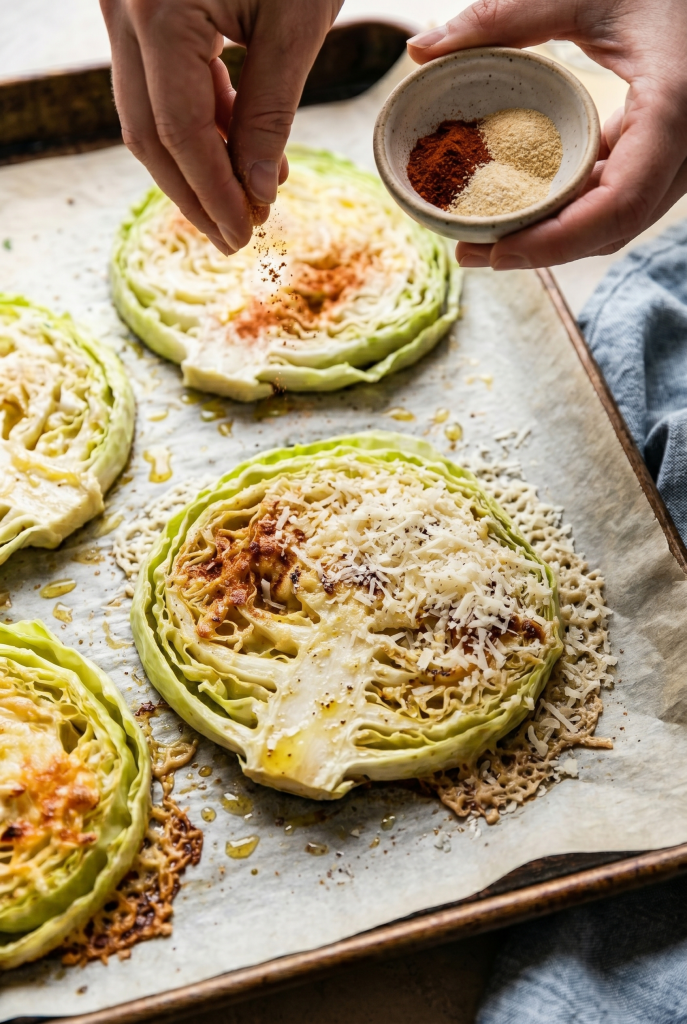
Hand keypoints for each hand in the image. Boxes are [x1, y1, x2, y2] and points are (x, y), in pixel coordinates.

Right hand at [100, 0, 342, 253]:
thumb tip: (257, 191)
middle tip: (234, 237)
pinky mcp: (143, 10)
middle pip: (149, 132)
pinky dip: (200, 121)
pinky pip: (161, 82)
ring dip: (198, 164)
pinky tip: (243, 150)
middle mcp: (125, 11)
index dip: (212, 193)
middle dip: (194, 194)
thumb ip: (271, 109)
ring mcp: (126, 9)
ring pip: (149, 112)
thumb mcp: (296, 22)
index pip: (179, 132)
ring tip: (249, 199)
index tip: (243, 235)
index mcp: (158, 13)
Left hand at [407, 0, 686, 268]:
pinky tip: (522, 210)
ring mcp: (680, 154)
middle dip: (543, 250)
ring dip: (554, 238)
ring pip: (617, 221)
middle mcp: (685, 145)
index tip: (499, 252)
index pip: (619, 203)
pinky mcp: (665, 152)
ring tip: (483, 242)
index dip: (559, 240)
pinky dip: (572, 211)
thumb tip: (420, 50)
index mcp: (672, 108)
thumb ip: (502, 17)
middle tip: (471, 253)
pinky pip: (620, 197)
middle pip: (613, 227)